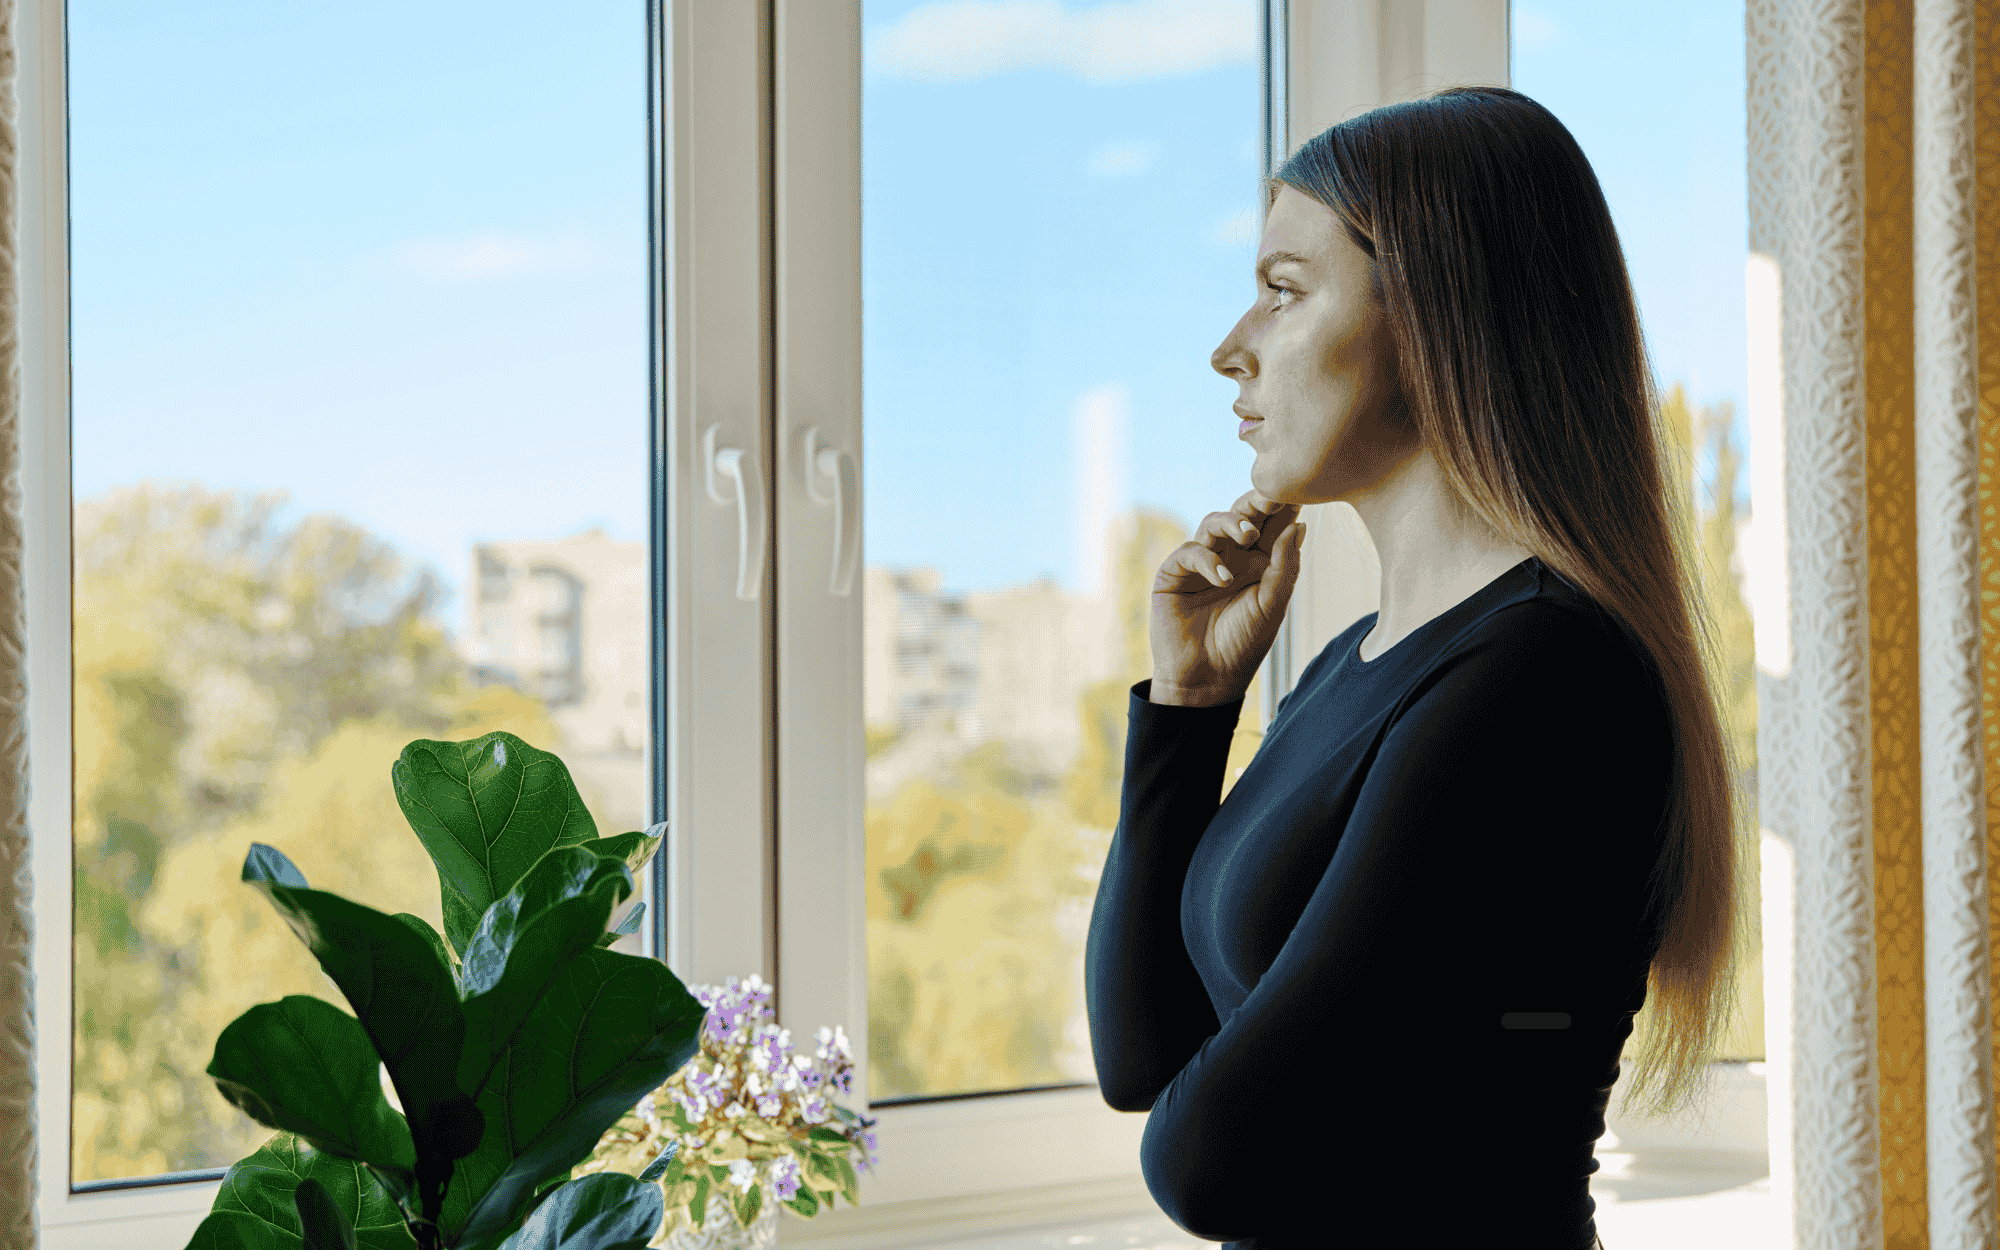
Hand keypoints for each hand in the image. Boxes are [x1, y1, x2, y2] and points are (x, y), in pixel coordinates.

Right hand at [1148, 489, 1305, 705]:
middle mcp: (1231, 557)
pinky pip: (1190, 551)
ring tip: (1247, 535)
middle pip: (1242, 516)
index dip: (1283, 507)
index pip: (1272, 526)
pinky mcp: (1174, 573)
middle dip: (1256, 503)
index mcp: (1260, 563)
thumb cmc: (1243, 645)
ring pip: (1214, 523)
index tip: (1298, 491)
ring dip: (1232, 522)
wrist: (1205, 680)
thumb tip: (1300, 525)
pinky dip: (1207, 560)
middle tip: (1271, 496)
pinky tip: (1222, 579)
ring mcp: (1202, 563)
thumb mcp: (1273, 606)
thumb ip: (1285, 566)